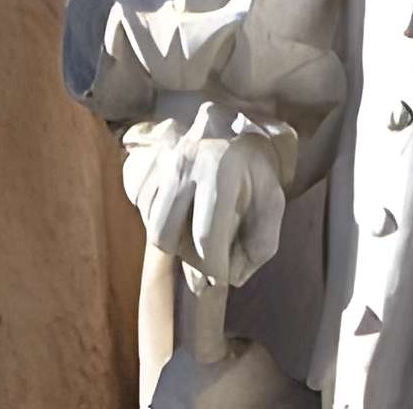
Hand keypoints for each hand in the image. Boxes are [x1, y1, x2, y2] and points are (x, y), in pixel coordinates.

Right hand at [124, 102, 292, 287]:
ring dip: (171, 239)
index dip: (213, 269)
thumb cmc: (256, 175)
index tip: (220, 279)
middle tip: (205, 256)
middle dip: (186, 257)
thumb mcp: (272, 206)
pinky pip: (141, 204)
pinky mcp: (150, 160)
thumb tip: (231, 276)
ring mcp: (163, 159)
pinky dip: (157, 219)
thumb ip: (260, 245)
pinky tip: (178, 215)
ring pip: (150, 222)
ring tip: (193, 233)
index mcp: (221, 172)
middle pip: (165, 234)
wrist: (237, 131)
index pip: (205, 237)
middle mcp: (186, 163)